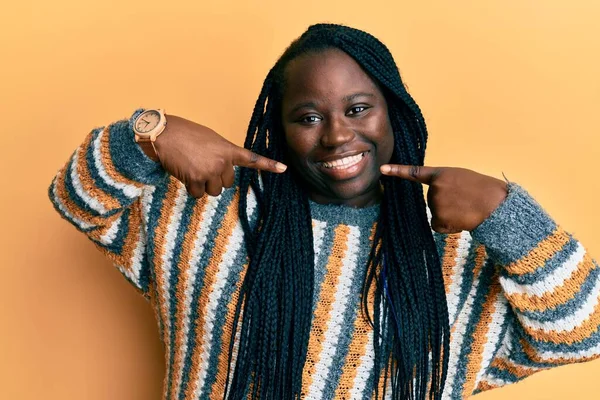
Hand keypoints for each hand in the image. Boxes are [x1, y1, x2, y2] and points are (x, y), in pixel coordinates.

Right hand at [151, 114, 286, 197]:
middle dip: (215, 179)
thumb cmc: (184, 134)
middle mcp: (223, 161)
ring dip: (203, 185)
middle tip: (201, 165)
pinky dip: (190, 188)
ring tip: (192, 169)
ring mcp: (210, 171)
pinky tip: (184, 173)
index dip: (268, 165)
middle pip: (227, 183)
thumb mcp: (210, 140)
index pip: (252, 158)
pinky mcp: (197, 179)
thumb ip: (221, 154)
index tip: (283, 169)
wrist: (164, 134)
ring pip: (214, 191)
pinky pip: (198, 194)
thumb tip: (221, 171)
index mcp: (228, 149)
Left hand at [380, 164, 507, 233]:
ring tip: (466, 208)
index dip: (397, 171)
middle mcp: (434, 189)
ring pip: (436, 214)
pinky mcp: (439, 219)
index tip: (383, 169)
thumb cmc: (483, 190)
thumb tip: (437, 203)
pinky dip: (448, 226)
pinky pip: (438, 225)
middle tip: (465, 200)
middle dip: (447, 203)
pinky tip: (461, 220)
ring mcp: (435, 205)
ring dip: (449, 214)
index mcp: (441, 175)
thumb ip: (445, 184)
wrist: (495, 204)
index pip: (415, 173)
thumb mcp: (462, 178)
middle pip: (432, 201)